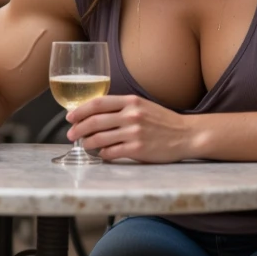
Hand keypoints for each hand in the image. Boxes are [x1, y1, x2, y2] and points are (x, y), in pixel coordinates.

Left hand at [67, 95, 190, 162]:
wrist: (186, 135)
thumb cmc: (163, 121)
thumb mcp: (142, 106)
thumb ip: (121, 107)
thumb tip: (95, 113)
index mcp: (131, 102)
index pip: (98, 103)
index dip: (80, 110)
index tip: (70, 117)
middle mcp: (131, 115)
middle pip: (94, 121)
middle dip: (78, 129)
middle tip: (70, 134)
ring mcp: (134, 133)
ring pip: (100, 138)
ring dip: (88, 143)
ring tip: (84, 145)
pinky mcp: (138, 149)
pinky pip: (112, 152)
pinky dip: (103, 154)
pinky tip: (101, 153)